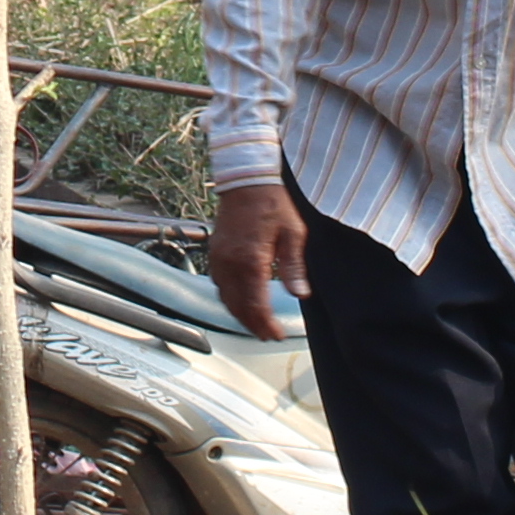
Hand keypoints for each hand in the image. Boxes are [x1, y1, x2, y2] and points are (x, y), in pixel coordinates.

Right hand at [208, 179, 306, 339]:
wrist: (246, 180)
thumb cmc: (271, 203)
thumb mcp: (293, 234)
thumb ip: (294, 267)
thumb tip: (300, 293)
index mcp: (251, 261)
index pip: (256, 305)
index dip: (266, 324)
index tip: (276, 334)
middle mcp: (230, 263)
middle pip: (238, 307)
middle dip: (253, 325)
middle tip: (267, 334)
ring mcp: (219, 258)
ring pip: (225, 298)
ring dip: (239, 314)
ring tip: (255, 324)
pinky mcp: (214, 252)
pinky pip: (218, 284)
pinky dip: (229, 298)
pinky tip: (240, 300)